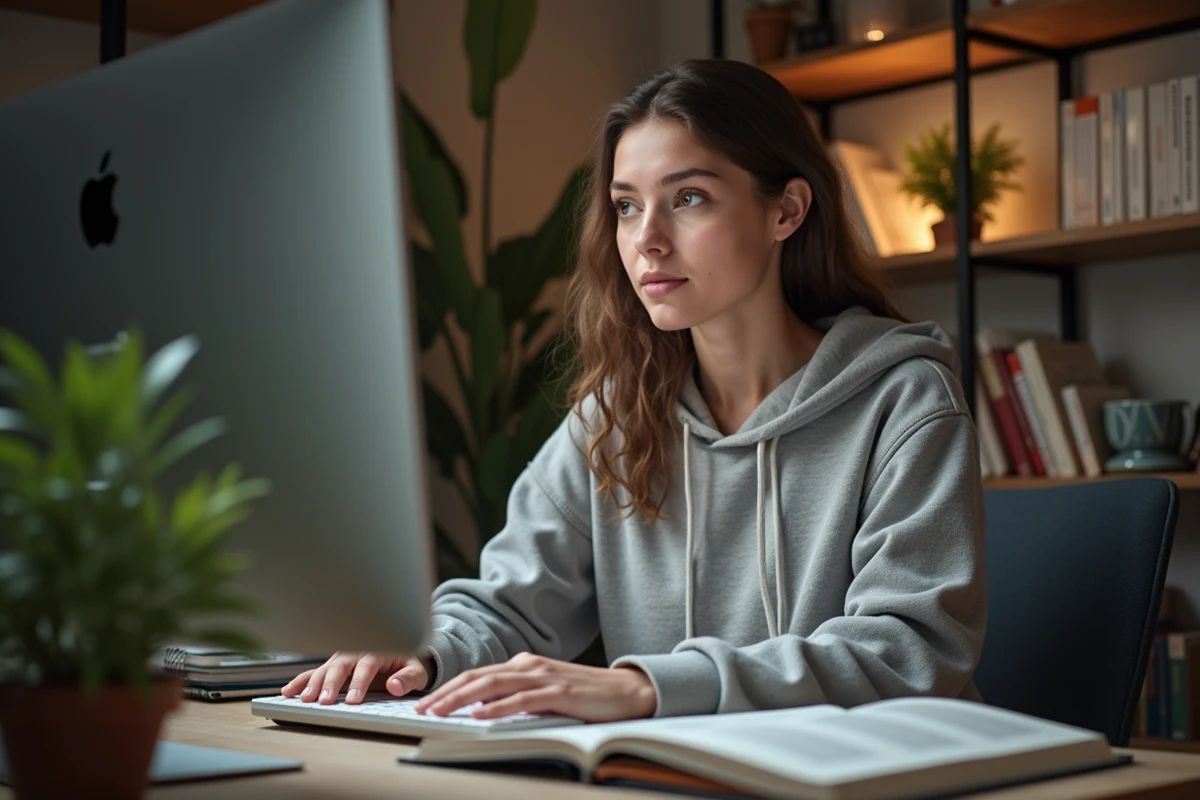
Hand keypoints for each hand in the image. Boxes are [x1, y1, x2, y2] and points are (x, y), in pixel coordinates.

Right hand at [280, 652, 428, 704]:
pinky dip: (301, 680)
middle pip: (341, 665)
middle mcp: (357, 651)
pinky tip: (288, 691)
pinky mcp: (335, 666)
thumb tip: (394, 685)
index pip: (366, 665)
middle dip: (331, 683)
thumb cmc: (411, 663)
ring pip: (326, 668)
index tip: (353, 700)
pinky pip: (315, 671)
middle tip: (323, 701)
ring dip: (314, 683)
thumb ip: (407, 678)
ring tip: (305, 699)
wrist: (405, 654)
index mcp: (379, 649)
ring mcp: (343, 658)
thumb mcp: (418, 671)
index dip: (359, 682)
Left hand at [413, 652, 656, 721]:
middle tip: (421, 709)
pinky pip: (523, 699)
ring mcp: (544, 677)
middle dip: (445, 693)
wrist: (626, 691)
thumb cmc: (584, 695)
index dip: (447, 688)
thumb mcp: (543, 692)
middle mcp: (529, 666)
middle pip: (477, 677)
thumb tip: (481, 710)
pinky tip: (482, 715)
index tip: (425, 703)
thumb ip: (516, 696)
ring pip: (493, 685)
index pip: (476, 675)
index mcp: (522, 665)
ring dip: (462, 699)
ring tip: (440, 711)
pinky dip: (499, 707)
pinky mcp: (559, 692)